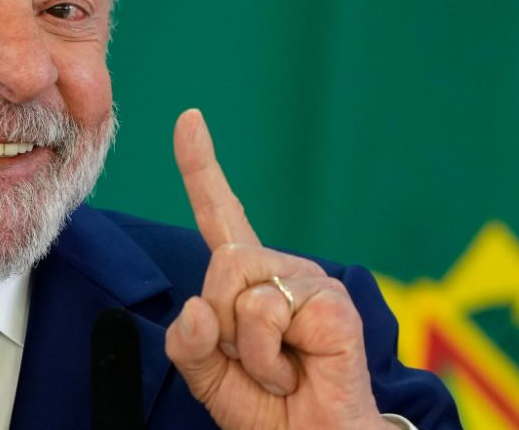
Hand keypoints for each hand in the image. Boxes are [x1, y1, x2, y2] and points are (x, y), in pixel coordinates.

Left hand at [164, 110, 389, 429]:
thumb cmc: (264, 405)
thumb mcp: (206, 372)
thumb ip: (187, 340)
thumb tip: (194, 306)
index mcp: (245, 278)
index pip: (220, 213)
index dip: (201, 166)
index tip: (190, 118)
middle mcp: (277, 269)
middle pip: (220, 264)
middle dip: (219, 324)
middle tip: (251, 361)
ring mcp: (308, 281)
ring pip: (240, 290)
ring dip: (245, 349)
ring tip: (277, 368)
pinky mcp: (331, 303)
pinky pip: (268, 314)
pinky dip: (269, 358)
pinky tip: (299, 368)